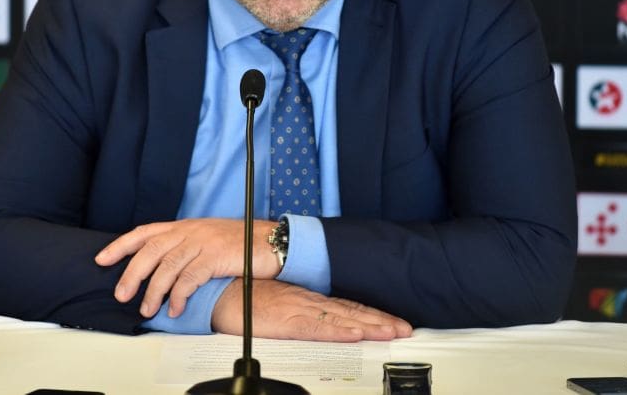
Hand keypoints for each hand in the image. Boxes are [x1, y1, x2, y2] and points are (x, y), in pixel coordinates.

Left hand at [94, 218, 281, 318]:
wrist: (271, 240)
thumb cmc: (240, 243)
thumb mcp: (207, 239)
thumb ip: (184, 248)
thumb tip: (160, 271)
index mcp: (185, 226)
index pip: (145, 232)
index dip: (121, 245)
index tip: (102, 259)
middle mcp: (190, 231)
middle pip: (151, 249)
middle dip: (132, 273)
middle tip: (122, 294)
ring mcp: (203, 242)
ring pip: (167, 265)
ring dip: (154, 290)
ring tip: (147, 308)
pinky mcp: (216, 256)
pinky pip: (190, 277)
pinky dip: (180, 295)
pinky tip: (177, 308)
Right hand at [212, 279, 412, 341]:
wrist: (222, 291)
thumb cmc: (248, 296)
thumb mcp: (283, 303)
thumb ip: (303, 311)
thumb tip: (325, 320)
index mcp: (309, 298)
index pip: (348, 307)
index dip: (373, 315)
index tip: (394, 322)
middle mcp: (309, 301)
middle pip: (352, 312)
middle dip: (380, 321)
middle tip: (404, 329)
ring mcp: (299, 309)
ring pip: (341, 319)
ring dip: (368, 326)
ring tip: (390, 332)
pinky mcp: (286, 320)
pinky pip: (316, 327)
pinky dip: (337, 330)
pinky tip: (353, 334)